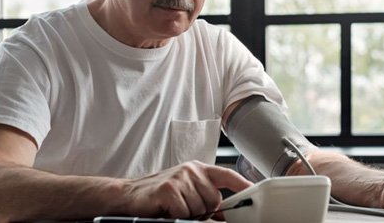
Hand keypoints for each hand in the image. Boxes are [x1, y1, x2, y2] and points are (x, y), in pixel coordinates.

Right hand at [120, 160, 251, 218]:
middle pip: (214, 200)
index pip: (227, 175)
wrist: (129, 195)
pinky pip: (184, 212)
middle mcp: (192, 170)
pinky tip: (166, 209)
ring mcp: (180, 177)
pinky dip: (176, 216)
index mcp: (199, 169)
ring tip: (173, 207)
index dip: (243, 185)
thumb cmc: (160, 195)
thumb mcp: (186, 191)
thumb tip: (225, 214)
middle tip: (185, 208)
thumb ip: (205, 196)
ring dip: (188, 214)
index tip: (255, 194)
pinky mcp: (169, 188)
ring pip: (200, 208)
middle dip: (203, 211)